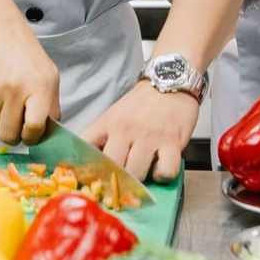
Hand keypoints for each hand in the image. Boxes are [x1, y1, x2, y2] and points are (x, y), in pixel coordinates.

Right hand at [0, 20, 58, 145]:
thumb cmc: (28, 56)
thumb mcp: (50, 77)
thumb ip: (51, 106)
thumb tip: (47, 133)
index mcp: (39, 88)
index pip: (34, 127)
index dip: (32, 137)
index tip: (31, 135)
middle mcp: (16, 91)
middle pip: (9, 135)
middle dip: (13, 137)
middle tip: (16, 127)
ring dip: (1, 122)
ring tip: (7, 103)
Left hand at [83, 81, 197, 182]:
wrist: (170, 80)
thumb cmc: (142, 103)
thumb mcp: (114, 115)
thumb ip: (101, 137)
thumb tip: (89, 164)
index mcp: (108, 123)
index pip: (87, 150)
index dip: (87, 169)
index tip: (92, 179)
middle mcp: (126, 130)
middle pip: (113, 168)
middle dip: (118, 178)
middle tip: (125, 178)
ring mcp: (150, 136)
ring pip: (137, 174)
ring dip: (141, 178)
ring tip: (146, 168)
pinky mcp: (172, 143)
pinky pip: (165, 172)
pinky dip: (163, 175)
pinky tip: (162, 166)